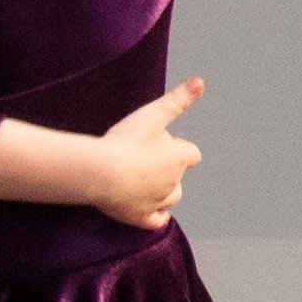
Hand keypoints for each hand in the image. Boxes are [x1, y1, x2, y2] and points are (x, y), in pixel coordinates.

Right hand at [92, 77, 204, 230]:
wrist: (100, 171)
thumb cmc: (126, 141)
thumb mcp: (153, 114)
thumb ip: (178, 99)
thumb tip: (201, 82)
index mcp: (179, 158)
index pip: (192, 155)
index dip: (179, 148)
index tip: (161, 142)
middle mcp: (173, 182)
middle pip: (180, 177)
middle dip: (169, 169)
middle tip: (144, 158)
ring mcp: (157, 202)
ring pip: (172, 198)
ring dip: (165, 191)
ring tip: (146, 180)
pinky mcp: (140, 217)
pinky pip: (157, 220)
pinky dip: (158, 215)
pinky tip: (152, 208)